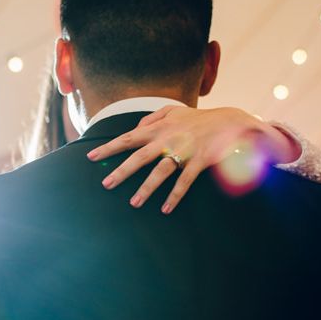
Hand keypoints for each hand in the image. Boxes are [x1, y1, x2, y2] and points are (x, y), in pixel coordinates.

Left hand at [87, 106, 300, 213]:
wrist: (229, 122)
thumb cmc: (198, 118)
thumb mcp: (173, 111)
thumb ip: (152, 118)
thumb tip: (134, 129)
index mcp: (159, 128)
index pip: (128, 138)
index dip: (109, 148)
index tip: (91, 157)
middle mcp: (168, 139)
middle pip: (139, 157)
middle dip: (121, 171)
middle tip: (106, 184)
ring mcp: (183, 151)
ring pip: (160, 172)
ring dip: (146, 188)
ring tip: (134, 203)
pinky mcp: (198, 162)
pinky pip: (184, 182)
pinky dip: (175, 196)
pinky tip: (166, 209)